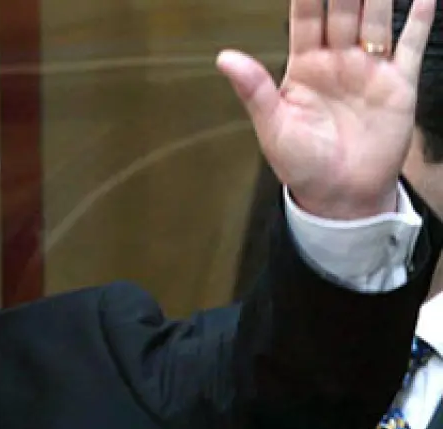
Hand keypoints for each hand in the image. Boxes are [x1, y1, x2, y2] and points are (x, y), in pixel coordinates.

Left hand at [219, 0, 435, 218]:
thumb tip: (225, 57)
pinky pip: (411, 44)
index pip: (306, 18)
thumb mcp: (272, 127)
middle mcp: (338, 60)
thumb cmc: (301, 164)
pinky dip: (419, 17)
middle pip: (343, 10)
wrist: (340, 195)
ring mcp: (370, 68)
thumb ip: (254, 90)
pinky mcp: (399, 83)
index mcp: (304, 67)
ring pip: (376, 19)